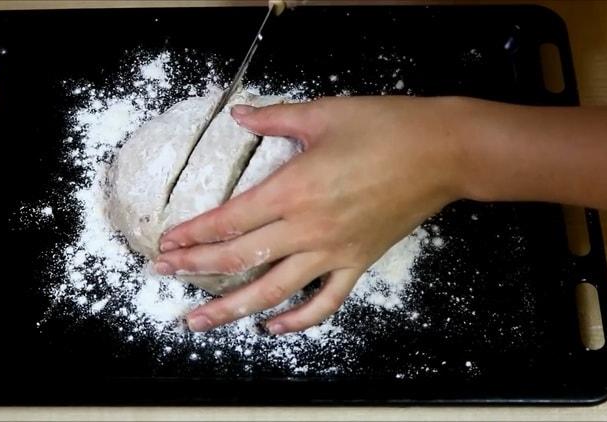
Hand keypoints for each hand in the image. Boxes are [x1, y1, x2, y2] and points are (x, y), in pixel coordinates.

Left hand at [154, 96, 467, 333]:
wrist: (442, 152)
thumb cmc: (384, 127)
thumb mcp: (323, 114)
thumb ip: (273, 118)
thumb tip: (238, 116)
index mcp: (294, 189)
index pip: (230, 221)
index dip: (194, 235)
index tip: (166, 243)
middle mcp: (308, 228)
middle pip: (241, 259)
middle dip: (197, 269)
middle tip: (163, 274)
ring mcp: (333, 252)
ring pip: (274, 291)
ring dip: (232, 309)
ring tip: (199, 322)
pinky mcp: (357, 262)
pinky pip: (325, 302)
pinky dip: (298, 320)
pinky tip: (274, 327)